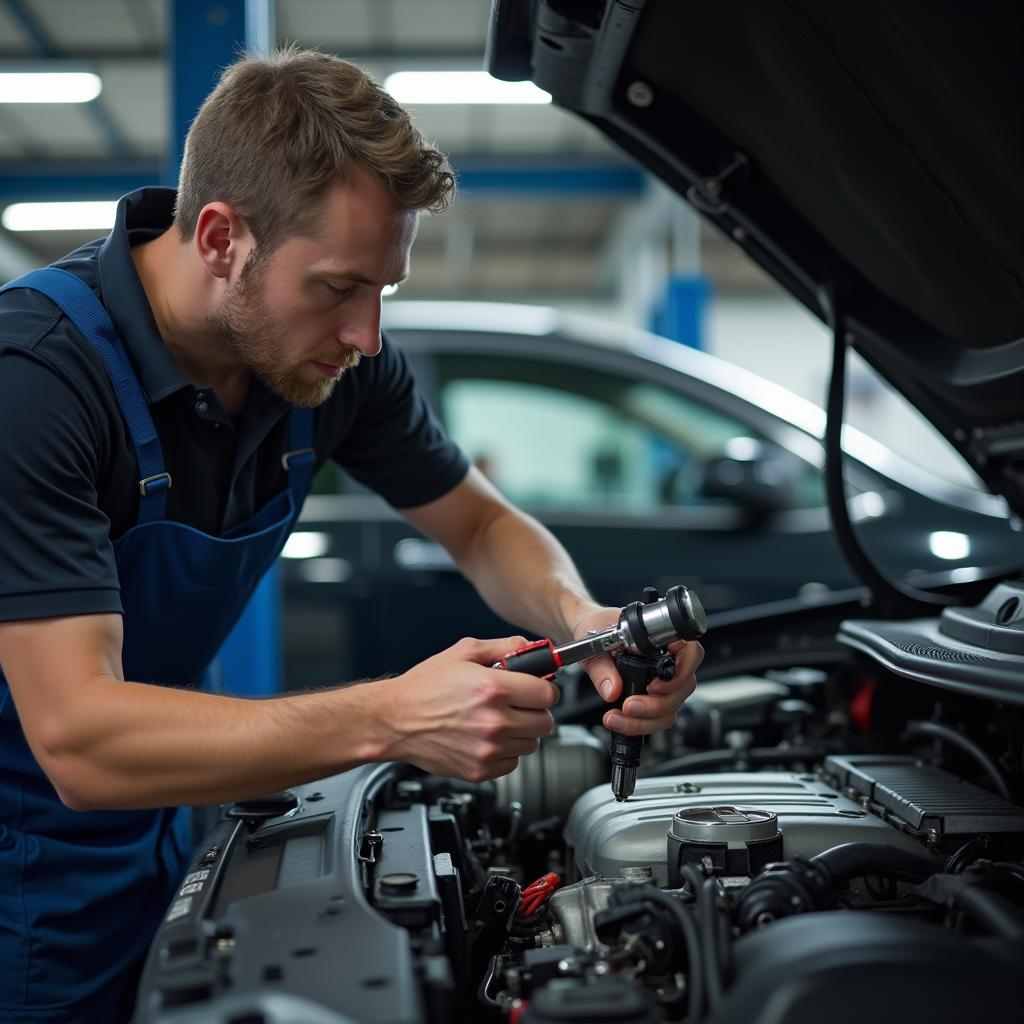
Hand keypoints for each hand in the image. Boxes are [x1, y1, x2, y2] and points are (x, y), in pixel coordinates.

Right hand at [376, 636, 557, 781]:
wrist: (394, 720)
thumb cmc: (424, 687)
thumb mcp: (464, 652)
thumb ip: (503, 647)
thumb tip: (532, 648)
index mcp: (493, 688)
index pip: (548, 693)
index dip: (544, 688)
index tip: (537, 688)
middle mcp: (494, 721)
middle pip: (545, 722)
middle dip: (536, 710)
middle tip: (519, 704)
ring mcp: (488, 749)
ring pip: (532, 744)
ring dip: (522, 732)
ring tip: (499, 720)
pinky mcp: (480, 770)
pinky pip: (513, 763)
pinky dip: (506, 752)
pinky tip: (487, 738)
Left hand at [571, 605, 702, 737]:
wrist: (589, 632)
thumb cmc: (598, 627)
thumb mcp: (595, 641)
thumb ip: (602, 666)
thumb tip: (612, 689)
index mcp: (664, 637)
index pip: (691, 653)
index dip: (680, 673)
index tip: (653, 686)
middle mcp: (670, 660)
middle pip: (683, 688)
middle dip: (656, 705)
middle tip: (629, 706)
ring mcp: (665, 682)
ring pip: (671, 709)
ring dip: (645, 721)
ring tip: (615, 718)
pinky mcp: (653, 699)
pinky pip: (657, 718)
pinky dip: (639, 724)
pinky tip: (619, 720)